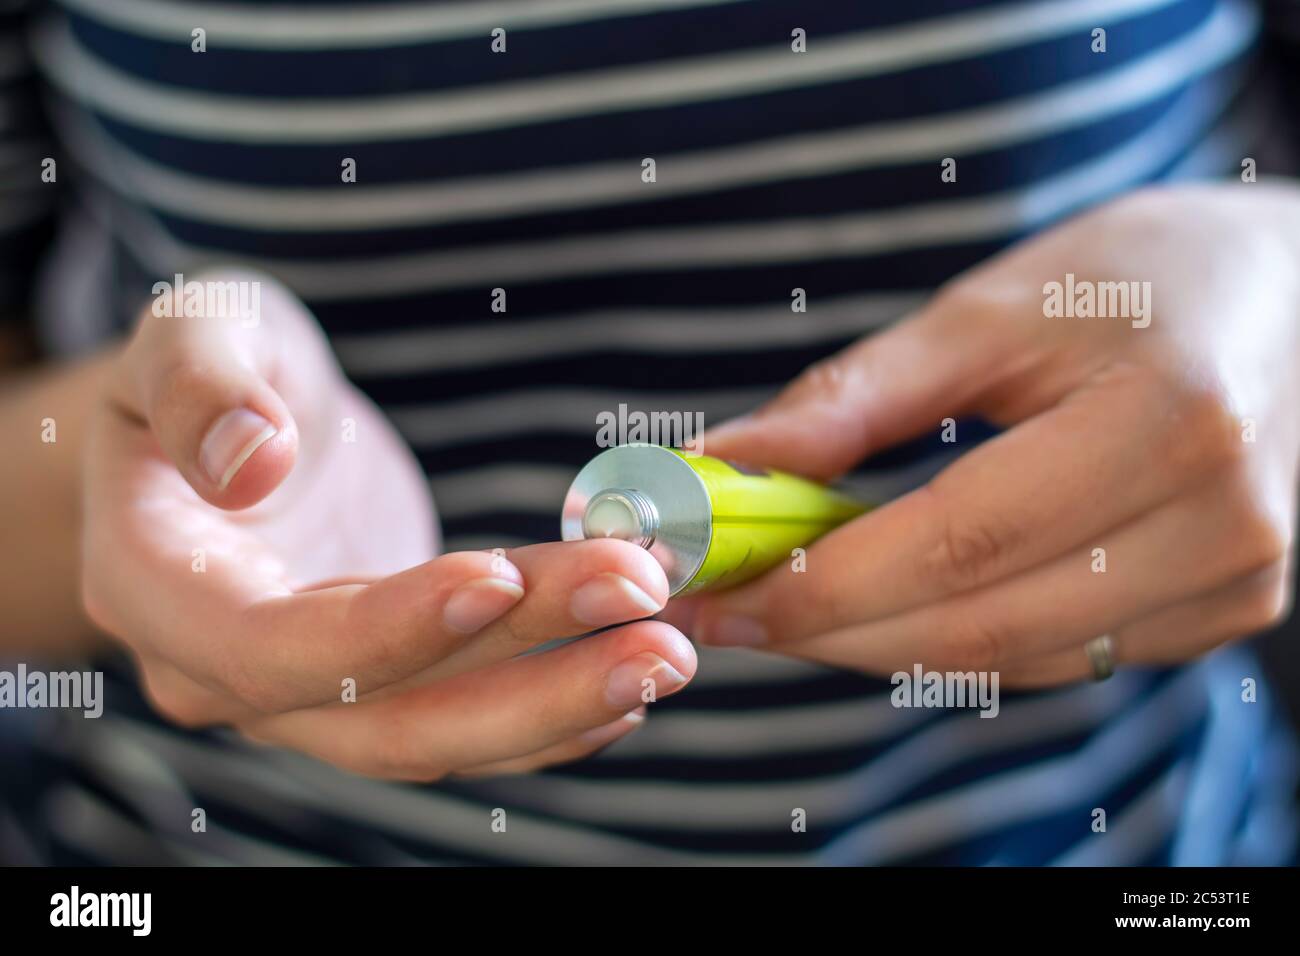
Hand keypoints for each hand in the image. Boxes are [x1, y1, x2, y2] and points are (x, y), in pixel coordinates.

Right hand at [82, 270, 693, 777]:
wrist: (237, 425)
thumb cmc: (215, 362)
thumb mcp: (194, 327)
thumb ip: (200, 383)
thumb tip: (248, 458)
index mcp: (158, 585)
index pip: (269, 643)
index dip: (385, 628)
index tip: (499, 576)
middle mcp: (226, 670)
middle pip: (381, 714)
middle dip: (524, 681)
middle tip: (652, 631)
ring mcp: (306, 694)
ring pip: (439, 732)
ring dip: (559, 703)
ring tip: (670, 653)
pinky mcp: (378, 685)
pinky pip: (463, 723)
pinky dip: (549, 714)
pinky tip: (630, 683)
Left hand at [679, 185, 1299, 685]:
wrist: (1297, 298)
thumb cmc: (1138, 280)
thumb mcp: (993, 307)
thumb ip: (857, 397)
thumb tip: (726, 465)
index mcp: (1167, 420)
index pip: (962, 539)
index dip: (825, 581)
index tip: (717, 592)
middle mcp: (1219, 524)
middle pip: (978, 623)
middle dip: (829, 630)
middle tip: (726, 613)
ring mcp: (1233, 583)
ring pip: (1008, 659)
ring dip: (879, 646)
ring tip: (788, 607)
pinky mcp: (1222, 613)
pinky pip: (1054, 657)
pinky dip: (954, 640)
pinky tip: (889, 605)